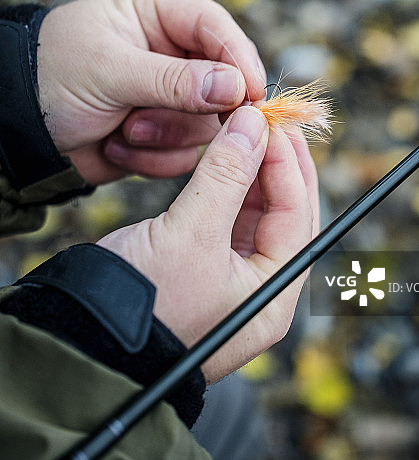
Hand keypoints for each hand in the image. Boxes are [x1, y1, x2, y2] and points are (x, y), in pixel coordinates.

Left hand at [37, 0, 265, 183]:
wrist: (14, 134)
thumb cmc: (50, 78)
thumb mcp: (109, 70)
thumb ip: (173, 80)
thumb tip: (236, 88)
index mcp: (155, 16)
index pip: (213, 26)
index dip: (237, 56)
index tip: (253, 92)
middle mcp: (169, 55)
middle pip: (222, 79)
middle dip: (198, 106)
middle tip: (190, 121)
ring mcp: (167, 98)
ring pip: (205, 123)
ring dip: (166, 134)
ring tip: (125, 130)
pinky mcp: (160, 137)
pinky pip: (184, 154)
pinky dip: (153, 159)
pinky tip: (116, 147)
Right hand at [98, 106, 318, 382]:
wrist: (81, 337)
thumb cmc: (140, 300)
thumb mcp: (189, 233)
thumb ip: (226, 175)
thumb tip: (253, 122)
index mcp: (271, 297)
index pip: (297, 217)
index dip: (287, 164)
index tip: (271, 122)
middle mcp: (260, 293)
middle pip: (287, 217)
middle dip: (280, 167)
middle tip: (271, 123)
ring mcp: (232, 284)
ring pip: (258, 216)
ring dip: (256, 173)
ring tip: (248, 132)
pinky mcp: (204, 271)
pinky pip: (231, 222)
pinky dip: (232, 189)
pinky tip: (227, 159)